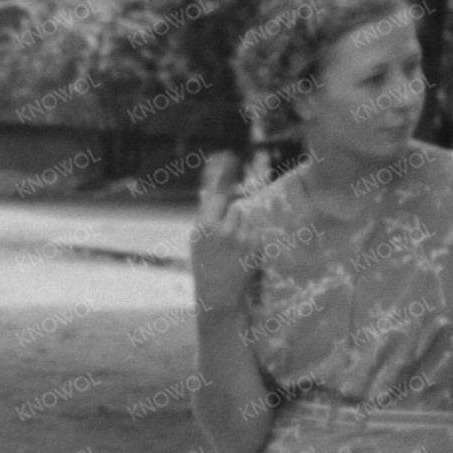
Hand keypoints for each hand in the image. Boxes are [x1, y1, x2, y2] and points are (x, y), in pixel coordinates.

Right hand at [188, 153, 250, 317]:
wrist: (218, 297)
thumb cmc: (206, 269)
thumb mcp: (198, 242)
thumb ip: (207, 219)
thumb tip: (217, 198)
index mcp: (202, 226)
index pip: (215, 192)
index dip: (221, 173)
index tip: (228, 155)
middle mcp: (220, 228)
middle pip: (234, 206)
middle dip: (232, 218)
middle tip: (226, 239)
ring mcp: (238, 237)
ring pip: (245, 220)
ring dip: (242, 230)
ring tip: (232, 252)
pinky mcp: (253, 246)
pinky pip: (254, 234)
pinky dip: (251, 243)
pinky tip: (241, 259)